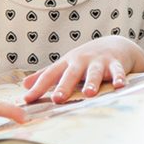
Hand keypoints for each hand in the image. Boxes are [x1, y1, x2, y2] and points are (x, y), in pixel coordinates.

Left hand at [22, 36, 143, 103]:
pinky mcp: (115, 63)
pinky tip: (120, 86)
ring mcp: (98, 62)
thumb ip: (46, 75)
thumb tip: (24, 85)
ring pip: (94, 72)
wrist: (114, 44)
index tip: (27, 99)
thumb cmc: (85, 59)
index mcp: (67, 63)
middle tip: (57, 99)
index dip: (38, 87)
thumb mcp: (65, 64)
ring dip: (92, 82)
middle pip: (71, 74)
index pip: (50, 75)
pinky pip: (117, 71)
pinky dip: (119, 77)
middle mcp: (81, 61)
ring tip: (89, 94)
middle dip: (64, 86)